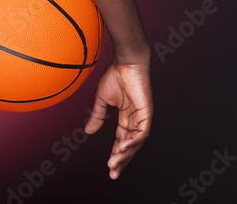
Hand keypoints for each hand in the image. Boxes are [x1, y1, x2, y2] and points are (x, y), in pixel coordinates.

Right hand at [84, 55, 152, 179]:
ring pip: (136, 143)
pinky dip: (132, 142)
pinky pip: (142, 133)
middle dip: (122, 160)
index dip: (116, 154)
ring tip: (114, 163)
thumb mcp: (102, 100)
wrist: (125, 62)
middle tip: (113, 174)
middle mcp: (135, 120)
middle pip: (130, 146)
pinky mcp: (147, 113)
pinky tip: (121, 148)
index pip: (121, 140)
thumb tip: (88, 132)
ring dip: (125, 154)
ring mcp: (143, 117)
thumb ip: (97, 116)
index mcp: (126, 117)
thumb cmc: (115, 76)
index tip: (109, 168)